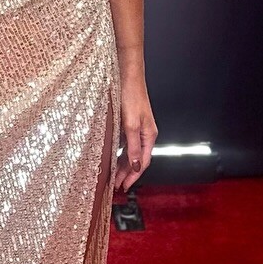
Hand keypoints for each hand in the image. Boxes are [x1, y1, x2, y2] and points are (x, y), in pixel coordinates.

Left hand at [114, 76, 156, 195]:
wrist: (128, 76)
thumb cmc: (131, 96)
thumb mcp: (131, 124)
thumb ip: (133, 146)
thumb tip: (136, 167)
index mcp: (149, 135)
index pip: (143, 163)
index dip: (134, 176)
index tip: (124, 187)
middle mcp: (145, 133)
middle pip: (137, 159)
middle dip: (128, 173)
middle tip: (116, 185)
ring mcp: (138, 128)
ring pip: (131, 152)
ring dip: (123, 165)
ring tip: (114, 176)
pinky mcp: (130, 123)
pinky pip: (126, 143)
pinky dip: (120, 153)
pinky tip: (113, 157)